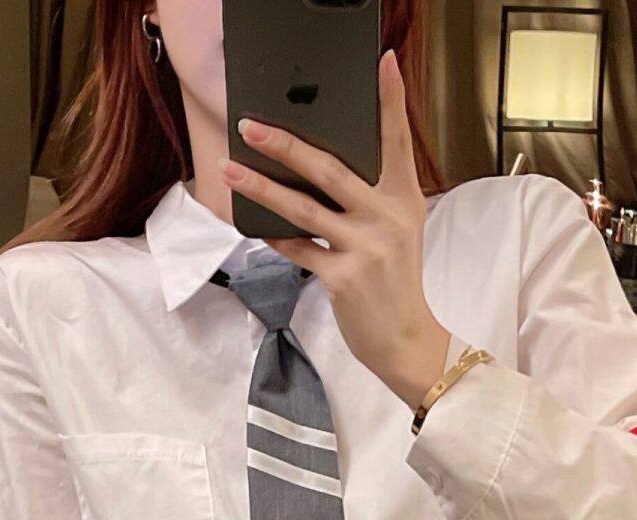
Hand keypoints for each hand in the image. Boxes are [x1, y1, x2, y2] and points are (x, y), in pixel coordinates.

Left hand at [220, 48, 451, 410]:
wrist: (405, 338)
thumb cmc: (394, 282)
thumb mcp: (397, 231)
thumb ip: (371, 197)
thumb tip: (322, 169)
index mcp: (402, 198)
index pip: (397, 140)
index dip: (390, 101)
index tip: (382, 64)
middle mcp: (386, 217)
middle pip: (330, 168)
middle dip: (286, 143)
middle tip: (251, 125)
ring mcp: (365, 247)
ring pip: (304, 207)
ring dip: (262, 187)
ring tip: (232, 170)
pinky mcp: (343, 277)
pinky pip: (298, 249)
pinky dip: (276, 236)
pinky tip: (255, 225)